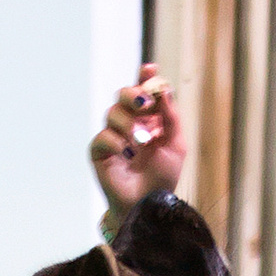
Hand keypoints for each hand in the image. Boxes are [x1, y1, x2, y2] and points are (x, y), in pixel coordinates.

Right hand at [91, 65, 187, 222]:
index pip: (144, 91)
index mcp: (149, 119)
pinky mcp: (100, 152)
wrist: (149, 206)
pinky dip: (116, 142)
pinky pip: (103, 136)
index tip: (149, 69)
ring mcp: (113, 136)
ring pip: (113, 112)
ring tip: (141, 143)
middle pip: (124, 94)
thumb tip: (163, 89)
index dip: (145, 77)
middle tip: (146, 106)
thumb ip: (171, 117)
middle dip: (135, 96)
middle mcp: (130, 123)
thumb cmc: (163, 178)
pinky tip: (126, 155)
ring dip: (129, 124)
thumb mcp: (176, 145)